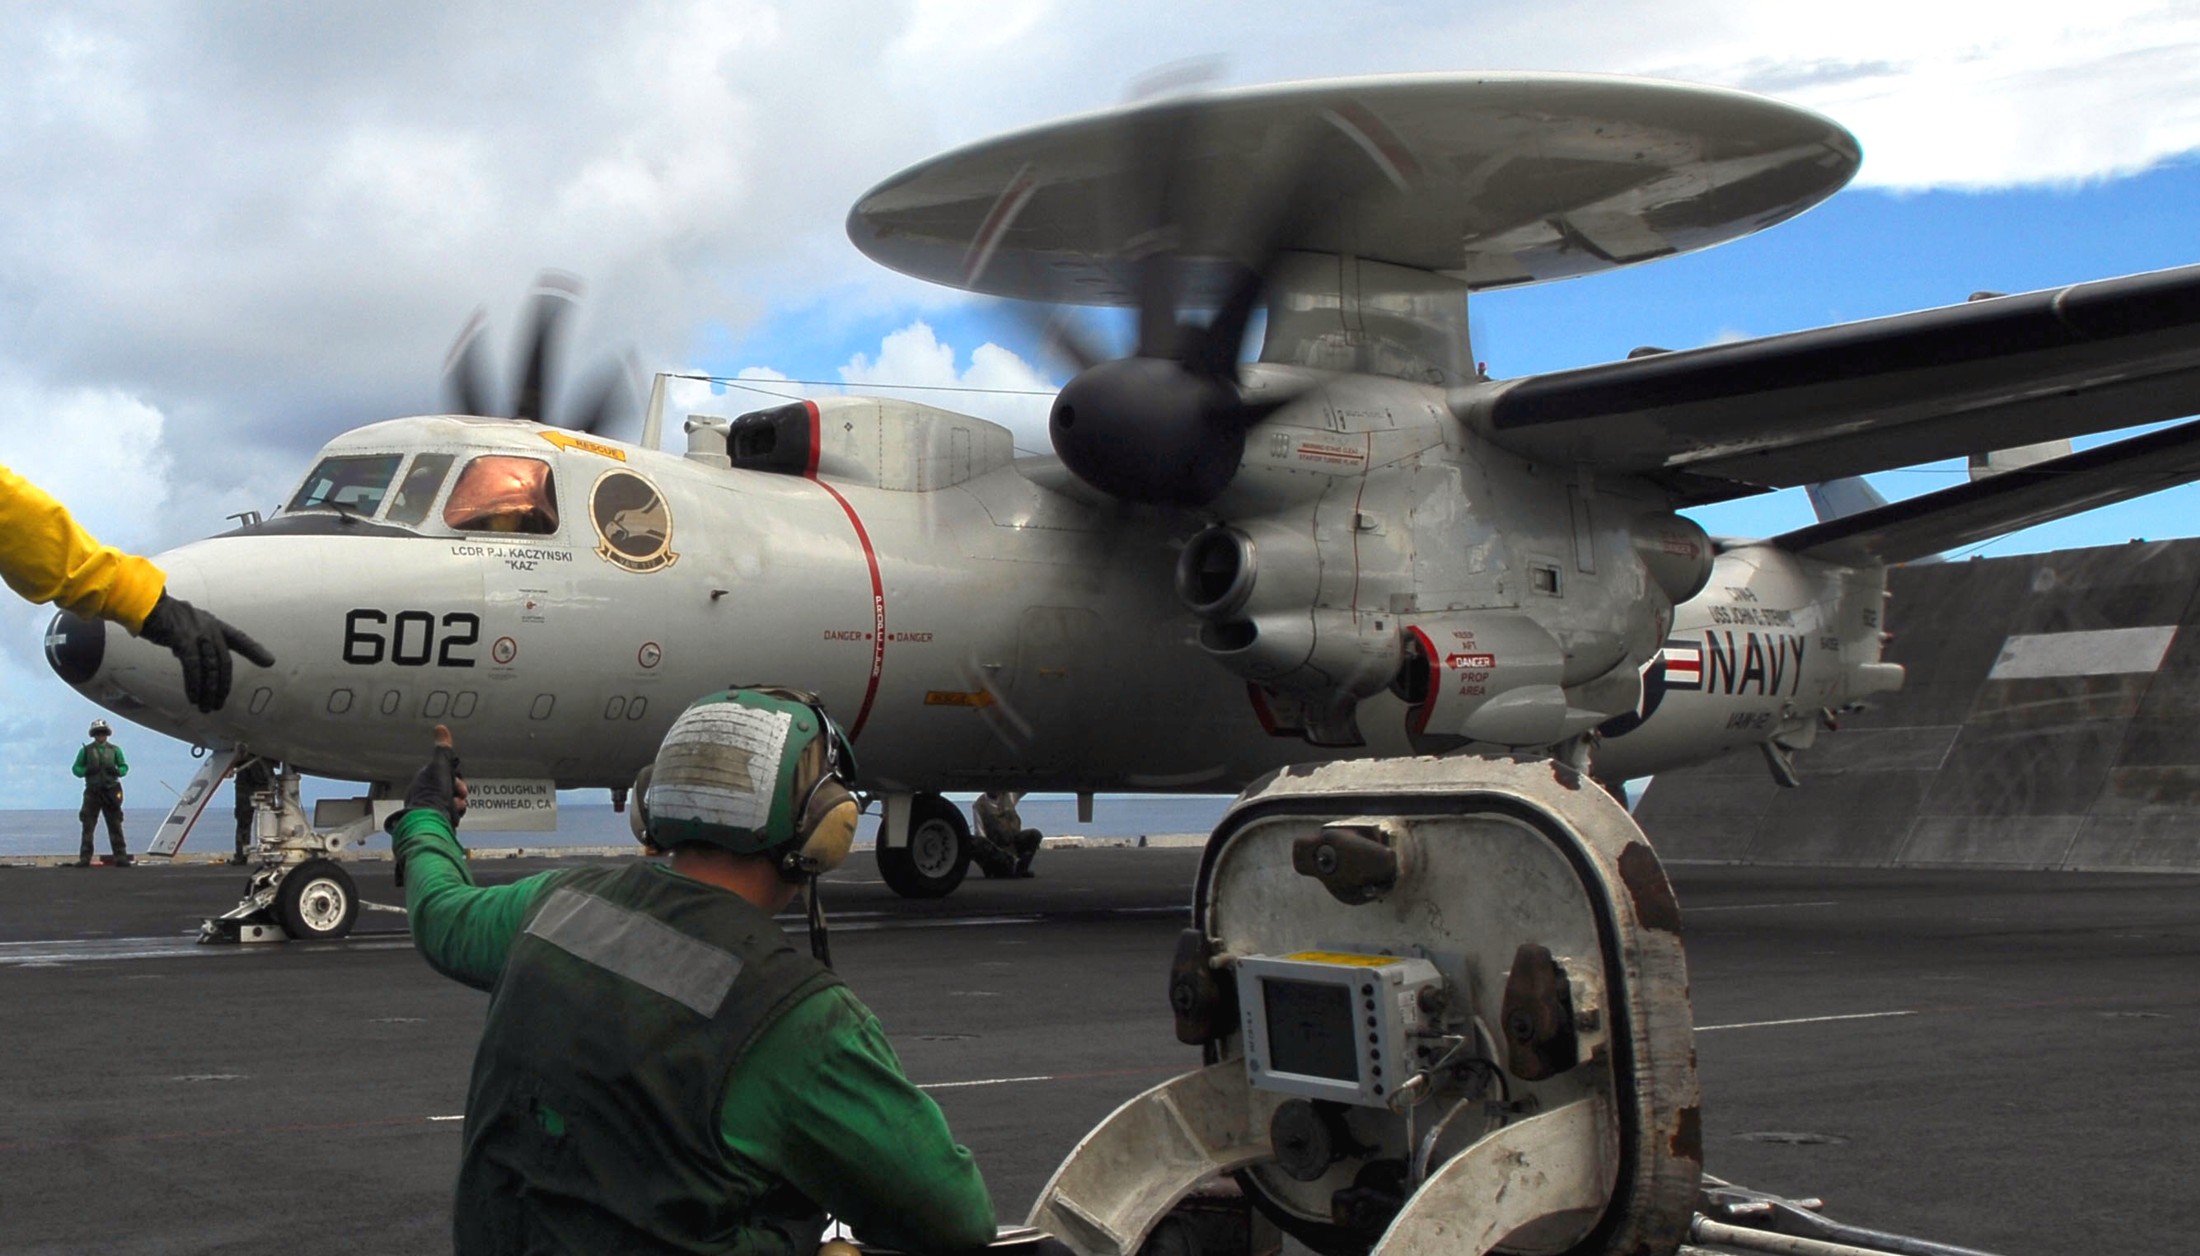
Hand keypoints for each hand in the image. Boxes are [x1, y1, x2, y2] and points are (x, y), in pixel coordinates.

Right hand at [136, 592, 275, 712]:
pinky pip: (193, 668)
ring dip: (209, 690)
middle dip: (223, 686)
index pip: (239, 638)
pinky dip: (194, 685)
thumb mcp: (186, 626)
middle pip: (224, 662)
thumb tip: (199, 665)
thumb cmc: (161, 616)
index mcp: (213, 623)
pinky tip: (193, 698)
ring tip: (206, 707)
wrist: (143, 604)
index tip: (270, 661)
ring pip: (210, 668)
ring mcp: (198, 634)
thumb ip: (196, 642)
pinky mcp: (183, 641)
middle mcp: (210, 628)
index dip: (254, 650)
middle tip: (219, 704)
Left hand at [398, 724, 463, 822]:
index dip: (455, 776)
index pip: (443, 774)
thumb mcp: (440, 767)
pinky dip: (454, 814)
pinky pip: (449, 815)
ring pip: (451, 802)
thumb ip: (443, 750)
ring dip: (458, 803)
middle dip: (459, 790)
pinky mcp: (434, 822)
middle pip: (449, 788)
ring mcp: (428, 809)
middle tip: (460, 795)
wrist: (430, 823)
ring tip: (457, 807)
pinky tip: (454, 816)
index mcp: (423, 780)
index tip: (458, 781)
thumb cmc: (434, 795)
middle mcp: (423, 794)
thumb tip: (440, 728)